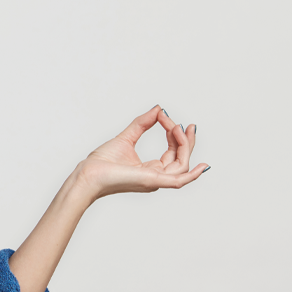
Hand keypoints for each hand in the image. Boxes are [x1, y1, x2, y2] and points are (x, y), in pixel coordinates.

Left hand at [76, 105, 208, 200]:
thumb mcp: (126, 137)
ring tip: (179, 128)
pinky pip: (179, 181)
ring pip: (182, 165)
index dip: (174, 134)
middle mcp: (156, 176)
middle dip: (186, 141)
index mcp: (150, 169)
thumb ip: (143, 123)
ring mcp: (155, 180)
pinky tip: (203, 166)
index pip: (172, 152)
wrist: (88, 174)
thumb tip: (158, 109)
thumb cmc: (101, 163)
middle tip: (186, 125)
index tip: (165, 117)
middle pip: (181, 159)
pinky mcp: (152, 181)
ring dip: (185, 146)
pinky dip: (193, 175)